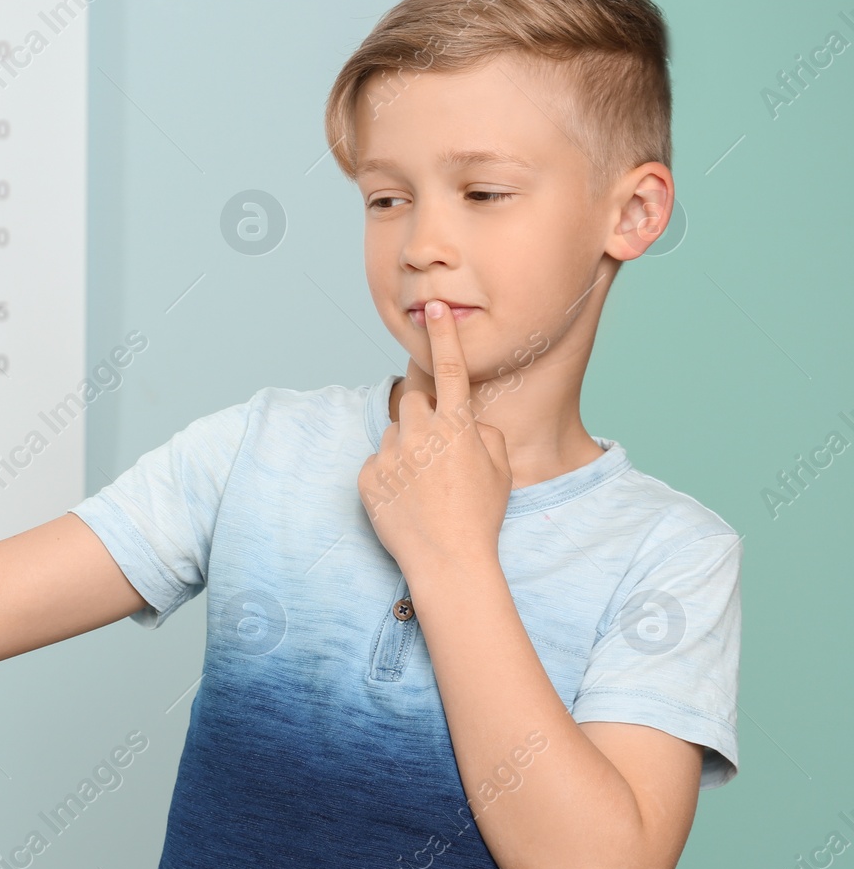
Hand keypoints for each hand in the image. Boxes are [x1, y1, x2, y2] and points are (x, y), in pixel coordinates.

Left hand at [358, 299, 512, 577]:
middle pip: (413, 403)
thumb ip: (484, 433)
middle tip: (437, 453)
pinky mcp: (367, 477)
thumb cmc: (480, 517)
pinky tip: (405, 500)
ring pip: (394, 433)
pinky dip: (389, 475)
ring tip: (423, 486)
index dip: (443, 335)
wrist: (448, 561)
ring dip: (406, 449)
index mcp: (457, 426)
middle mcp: (420, 433)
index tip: (433, 306)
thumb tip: (467, 424)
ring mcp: (390, 455)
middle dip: (424, 418)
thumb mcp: (500, 470)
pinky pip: (377, 462)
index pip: (449, 368)